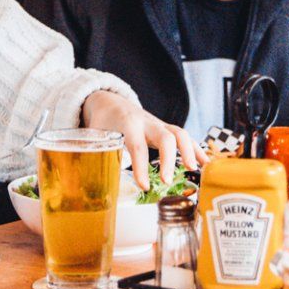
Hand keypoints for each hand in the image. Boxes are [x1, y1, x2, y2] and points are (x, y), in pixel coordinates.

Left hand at [81, 90, 197, 189]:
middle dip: (170, 159)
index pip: (137, 147)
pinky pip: (185, 137)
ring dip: (189, 151)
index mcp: (127, 125)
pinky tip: (205, 163)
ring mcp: (159, 125)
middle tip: (167, 181)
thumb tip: (83, 187)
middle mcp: (147, 123)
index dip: (141, 167)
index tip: (144, 186)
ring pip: (180, 133)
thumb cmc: (102, 121)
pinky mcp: (166, 129)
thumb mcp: (93, 136)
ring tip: (195, 170)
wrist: (110, 100)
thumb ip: (93, 156)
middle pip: (166, 137)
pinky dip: (196, 149)